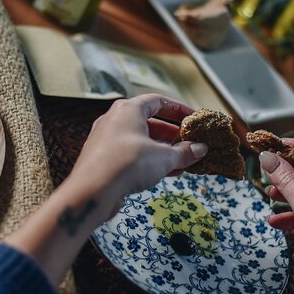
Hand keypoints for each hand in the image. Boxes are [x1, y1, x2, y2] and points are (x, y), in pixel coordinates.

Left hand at [7, 94, 206, 287]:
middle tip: (189, 144)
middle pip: (148, 122)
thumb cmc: (127, 164)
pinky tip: (165, 173)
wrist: (92, 191)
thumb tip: (201, 149)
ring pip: (140, 140)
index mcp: (128, 109)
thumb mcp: (163, 158)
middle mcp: (114, 120)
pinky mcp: (102, 158)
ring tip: (182, 162)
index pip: (158, 101)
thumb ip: (184, 153)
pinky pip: (130, 154)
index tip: (193, 119)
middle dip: (172, 134)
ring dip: (162, 150)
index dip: (178, 110)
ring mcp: (106, 139)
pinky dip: (148, 160)